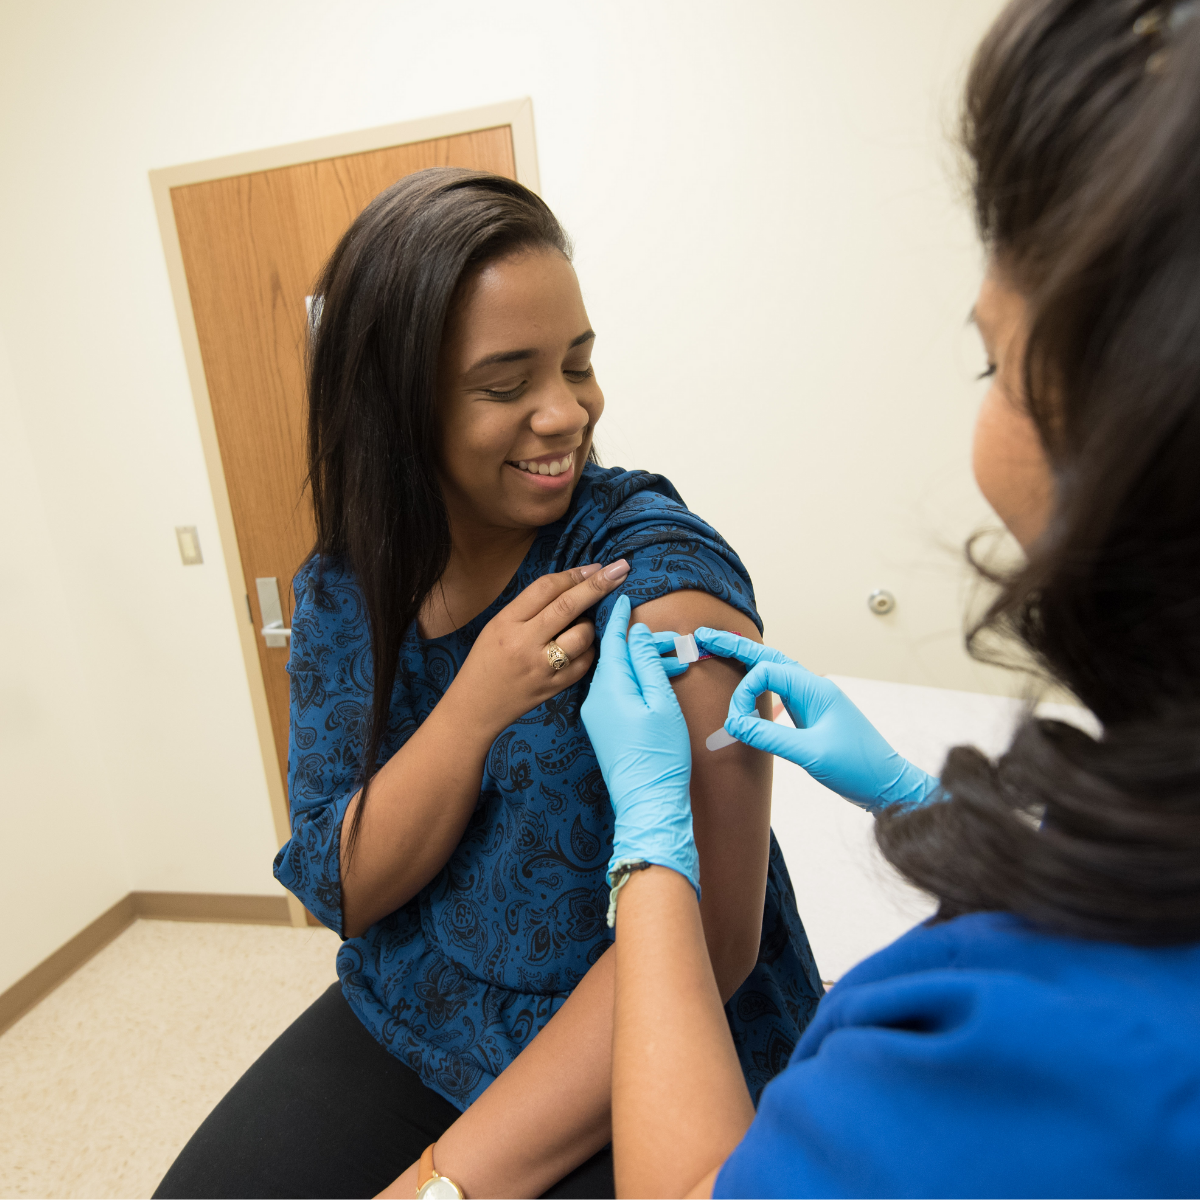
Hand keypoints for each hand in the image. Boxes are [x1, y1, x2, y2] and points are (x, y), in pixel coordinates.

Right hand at [450, 560, 630, 736]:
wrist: (476, 707)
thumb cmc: (487, 660)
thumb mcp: (498, 625)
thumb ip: (530, 607)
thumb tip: (573, 584)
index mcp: (507, 622)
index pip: (545, 589)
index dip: (574, 574)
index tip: (595, 567)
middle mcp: (524, 643)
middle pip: (568, 606)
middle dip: (598, 585)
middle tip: (620, 568)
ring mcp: (541, 668)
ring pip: (582, 636)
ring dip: (590, 624)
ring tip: (580, 625)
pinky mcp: (554, 688)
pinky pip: (585, 663)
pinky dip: (589, 650)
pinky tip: (581, 647)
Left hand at [580, 595, 698, 894]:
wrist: (647, 803)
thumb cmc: (660, 755)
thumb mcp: (660, 702)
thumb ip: (646, 664)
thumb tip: (635, 634)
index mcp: (609, 687)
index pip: (611, 639)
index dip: (619, 616)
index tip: (623, 593)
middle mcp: (595, 697)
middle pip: (614, 655)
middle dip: (637, 640)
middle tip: (665, 635)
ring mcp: (596, 714)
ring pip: (616, 673)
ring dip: (639, 661)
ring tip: (671, 659)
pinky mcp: (603, 727)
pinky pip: (616, 691)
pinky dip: (634, 679)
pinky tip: (653, 679)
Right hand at [693, 629, 939, 812]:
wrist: (887, 784)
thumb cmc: (857, 767)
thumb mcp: (810, 754)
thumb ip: (770, 737)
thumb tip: (735, 725)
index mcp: (815, 690)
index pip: (766, 673)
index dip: (743, 693)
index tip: (736, 722)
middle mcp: (813, 689)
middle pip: (768, 658)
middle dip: (736, 647)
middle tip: (705, 637)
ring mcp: (813, 701)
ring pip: (774, 672)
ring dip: (747, 662)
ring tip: (720, 650)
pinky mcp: (812, 716)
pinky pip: (780, 692)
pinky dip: (759, 685)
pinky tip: (748, 687)